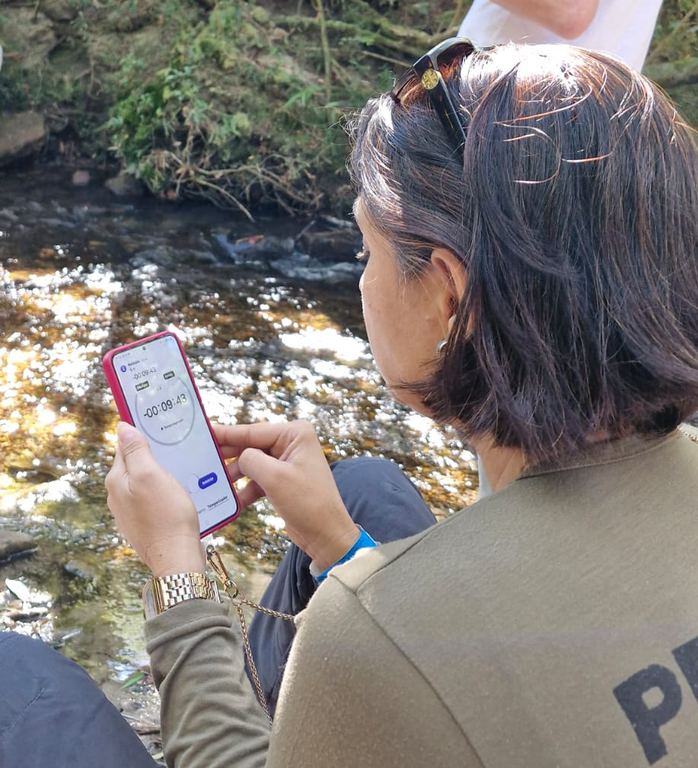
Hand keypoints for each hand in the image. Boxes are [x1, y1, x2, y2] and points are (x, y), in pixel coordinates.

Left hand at [105, 422, 204, 577]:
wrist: (177, 558)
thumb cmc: (167, 516)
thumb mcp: (152, 475)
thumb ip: (135, 450)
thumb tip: (122, 427)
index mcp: (116, 480)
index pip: (125, 447)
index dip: (142, 436)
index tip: (159, 429)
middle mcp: (118, 496)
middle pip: (135, 464)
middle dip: (153, 456)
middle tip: (176, 449)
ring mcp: (130, 512)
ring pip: (145, 482)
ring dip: (160, 475)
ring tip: (181, 471)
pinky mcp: (144, 523)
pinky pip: (153, 498)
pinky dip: (164, 492)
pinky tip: (179, 493)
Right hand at [213, 421, 358, 570]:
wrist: (326, 535)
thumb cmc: (307, 503)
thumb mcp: (274, 478)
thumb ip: (250, 460)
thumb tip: (238, 457)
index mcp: (295, 434)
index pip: (254, 431)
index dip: (227, 433)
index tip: (205, 431)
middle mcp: (292, 443)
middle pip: (251, 446)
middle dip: (230, 455)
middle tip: (202, 458)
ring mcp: (288, 462)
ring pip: (252, 463)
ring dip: (236, 475)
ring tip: (215, 483)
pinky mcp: (283, 480)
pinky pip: (258, 479)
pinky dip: (246, 490)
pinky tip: (232, 501)